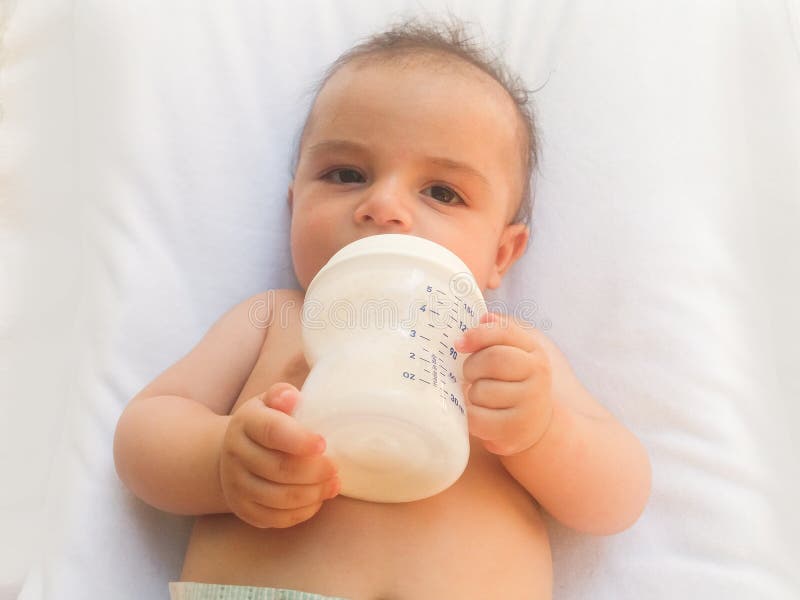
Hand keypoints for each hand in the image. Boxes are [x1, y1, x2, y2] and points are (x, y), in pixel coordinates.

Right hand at [218, 383, 339, 527]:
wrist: (235, 451)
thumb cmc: (266, 422)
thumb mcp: (271, 401)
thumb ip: (282, 395)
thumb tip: (292, 398)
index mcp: (246, 422)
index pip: (271, 431)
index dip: (299, 440)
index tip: (323, 444)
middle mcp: (236, 453)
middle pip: (279, 469)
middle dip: (314, 471)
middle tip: (335, 467)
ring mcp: (236, 484)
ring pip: (278, 498)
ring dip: (313, 493)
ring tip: (333, 484)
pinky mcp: (243, 508)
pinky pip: (275, 518)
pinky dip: (302, 512)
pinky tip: (317, 499)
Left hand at [455, 312, 553, 455]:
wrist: (535, 425)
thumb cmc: (514, 383)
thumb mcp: (514, 354)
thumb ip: (498, 333)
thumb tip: (483, 317)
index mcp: (534, 351)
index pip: (505, 332)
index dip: (478, 335)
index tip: (458, 343)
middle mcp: (538, 374)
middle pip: (494, 359)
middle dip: (472, 366)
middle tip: (470, 375)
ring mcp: (530, 403)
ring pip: (482, 390)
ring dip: (472, 394)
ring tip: (480, 397)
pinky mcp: (515, 429)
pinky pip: (478, 417)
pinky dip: (471, 415)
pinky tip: (478, 413)